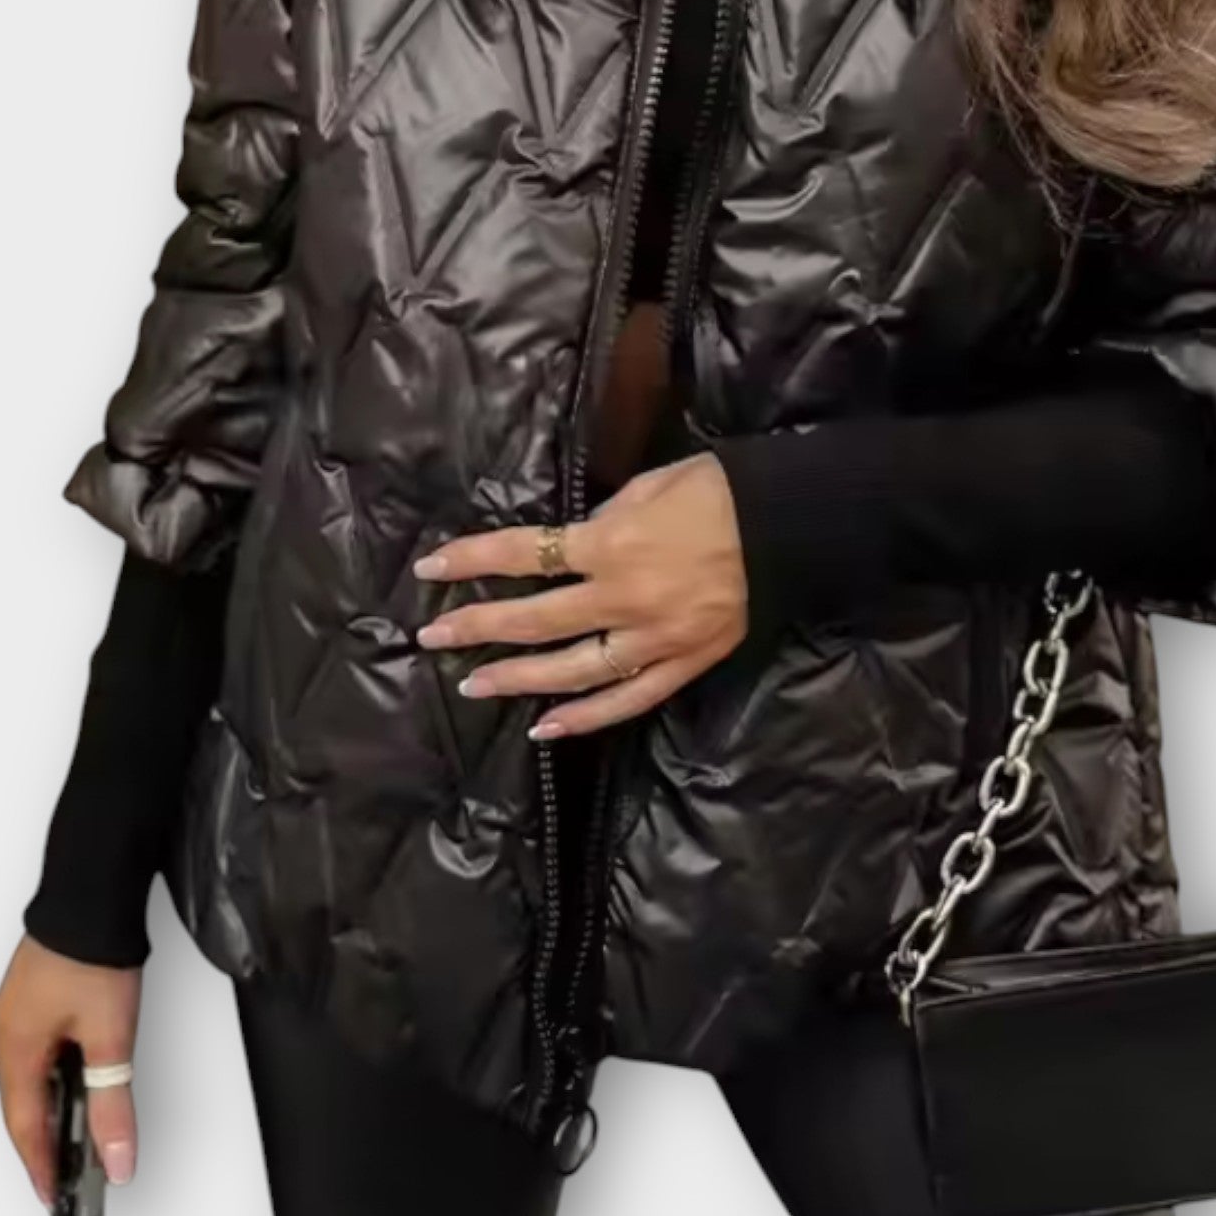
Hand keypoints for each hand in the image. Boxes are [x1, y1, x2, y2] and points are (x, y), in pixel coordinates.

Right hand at [0, 934, 141, 1204]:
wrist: (93, 890)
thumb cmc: (92, 953)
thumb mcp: (110, 1038)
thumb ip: (113, 1104)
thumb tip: (115, 1159)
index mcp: (14, 1049)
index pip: (25, 1128)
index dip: (42, 1167)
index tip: (57, 1198)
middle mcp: (8, 1033)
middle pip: (26, 1106)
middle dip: (49, 1144)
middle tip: (72, 1177)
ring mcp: (20, 1013)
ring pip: (35, 1079)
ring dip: (57, 1110)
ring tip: (83, 1138)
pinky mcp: (38, 997)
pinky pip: (42, 1053)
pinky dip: (60, 1079)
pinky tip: (82, 1084)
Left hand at [412, 452, 748, 737]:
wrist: (785, 522)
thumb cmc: (712, 490)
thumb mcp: (644, 487)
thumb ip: (599, 521)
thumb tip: (566, 548)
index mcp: (610, 543)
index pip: (524, 555)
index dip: (472, 561)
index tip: (430, 569)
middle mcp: (623, 597)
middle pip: (536, 618)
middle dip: (478, 626)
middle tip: (434, 637)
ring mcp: (654, 638)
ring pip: (573, 670)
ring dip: (518, 678)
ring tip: (476, 684)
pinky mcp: (684, 662)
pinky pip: (628, 699)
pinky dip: (585, 718)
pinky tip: (547, 728)